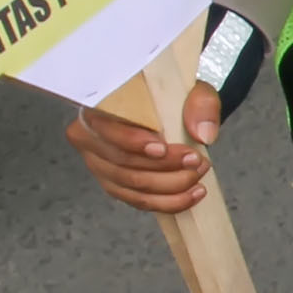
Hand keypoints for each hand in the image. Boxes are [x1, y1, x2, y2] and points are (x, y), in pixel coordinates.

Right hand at [64, 80, 219, 215]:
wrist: (170, 111)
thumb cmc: (172, 97)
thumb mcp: (192, 89)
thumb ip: (200, 104)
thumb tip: (203, 134)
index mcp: (96, 109)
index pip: (107, 130)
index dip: (132, 142)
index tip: (162, 148)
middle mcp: (90, 139)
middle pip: (122, 162)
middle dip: (164, 167)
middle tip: (196, 162)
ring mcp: (100, 166)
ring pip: (132, 186)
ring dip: (169, 186)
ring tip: (197, 177)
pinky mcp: (115, 185)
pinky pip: (138, 201)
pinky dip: (167, 202)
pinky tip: (191, 195)